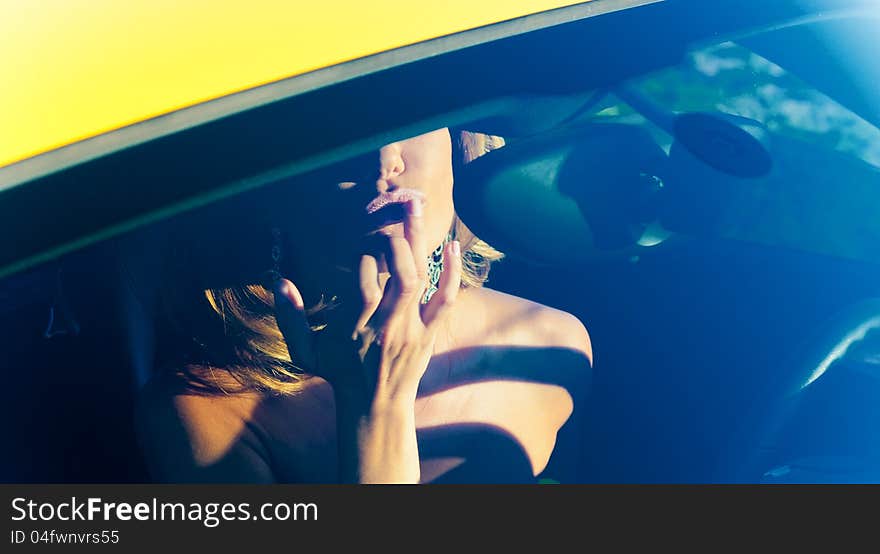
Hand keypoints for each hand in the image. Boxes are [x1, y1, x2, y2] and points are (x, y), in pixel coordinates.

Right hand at [272, 196, 462, 404]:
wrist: (376, 407)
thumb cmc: (339, 373)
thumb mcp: (305, 352)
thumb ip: (290, 319)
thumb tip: (280, 283)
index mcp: (354, 328)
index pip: (363, 285)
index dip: (364, 257)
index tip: (360, 236)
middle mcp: (386, 327)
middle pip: (401, 277)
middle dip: (398, 241)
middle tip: (391, 211)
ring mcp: (412, 330)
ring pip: (423, 281)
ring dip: (420, 242)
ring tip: (415, 206)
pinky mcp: (430, 332)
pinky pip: (446, 299)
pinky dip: (452, 271)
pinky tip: (451, 245)